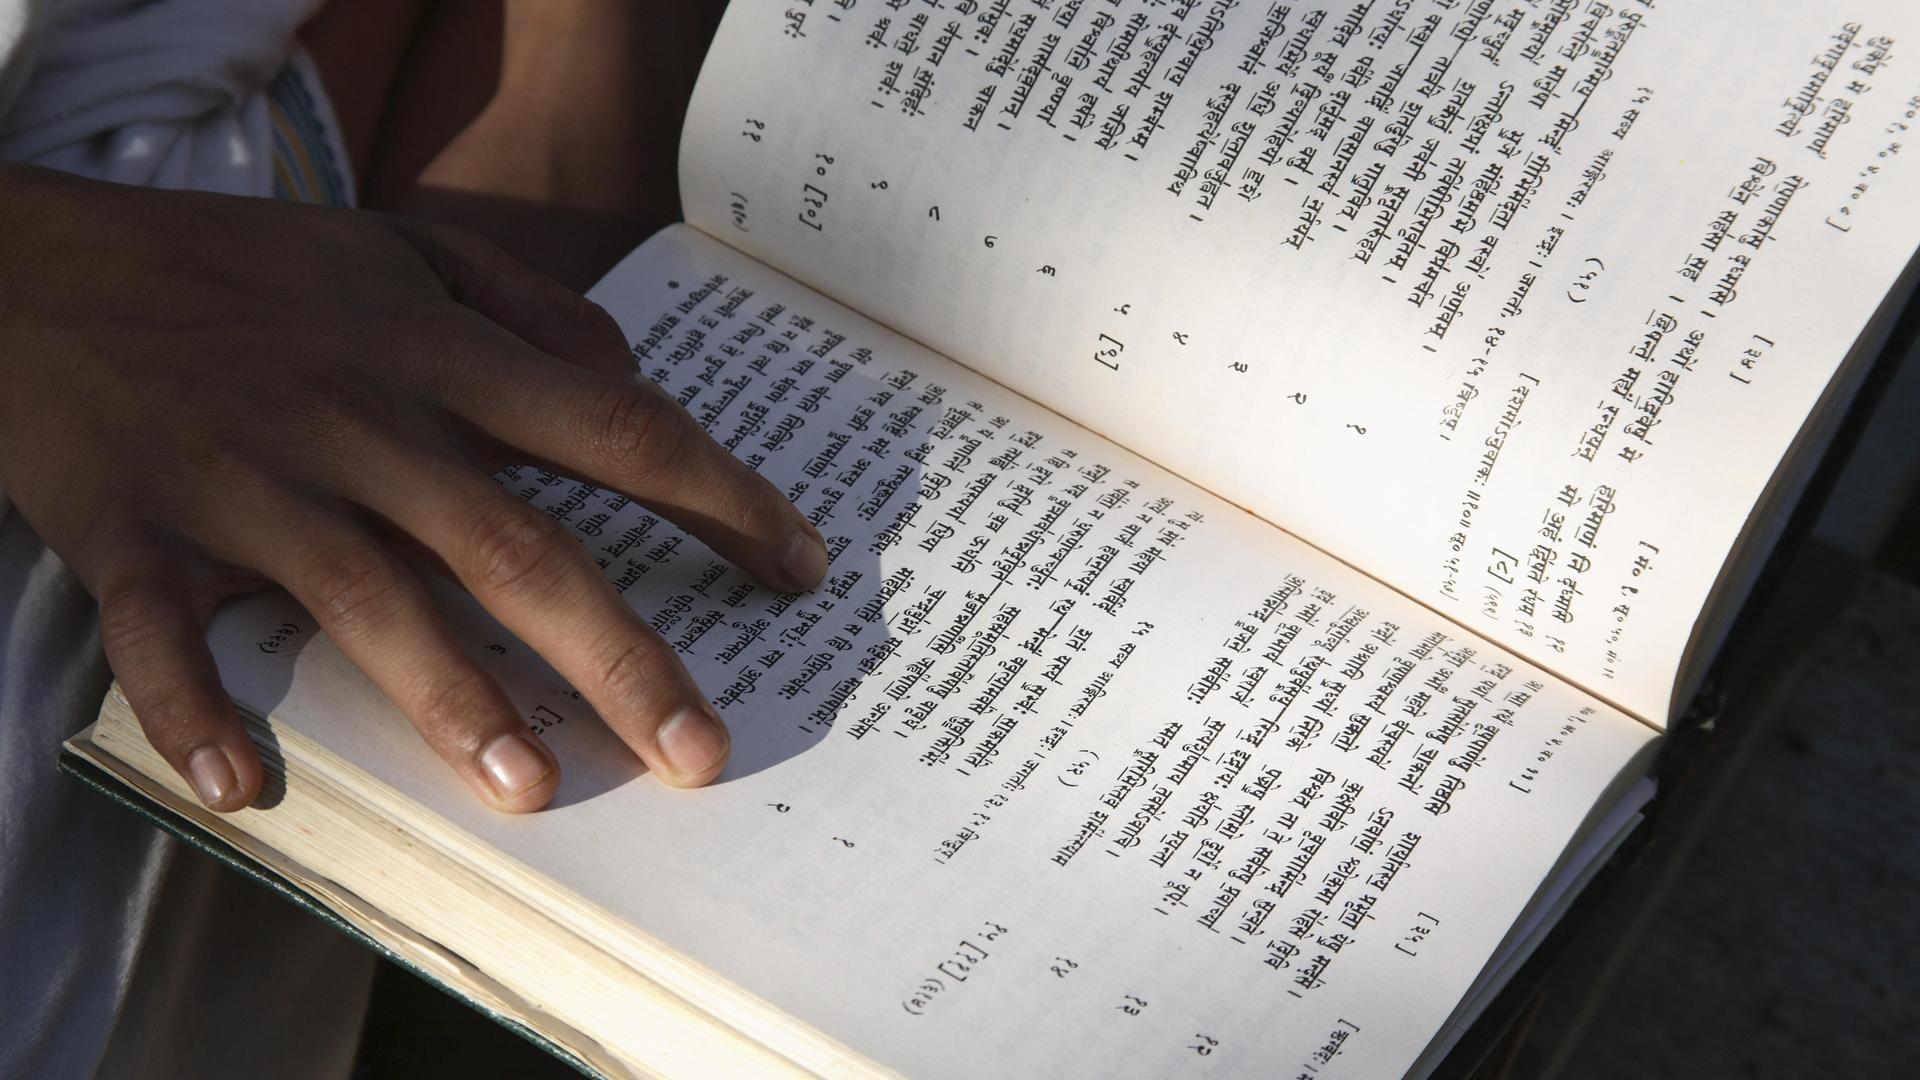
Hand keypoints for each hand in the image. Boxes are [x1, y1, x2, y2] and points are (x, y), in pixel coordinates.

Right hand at [0, 164, 826, 811]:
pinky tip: (252, 793)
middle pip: (518, 548)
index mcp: (436, 356)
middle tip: (704, 752)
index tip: (800, 572)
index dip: (722, 500)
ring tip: (537, 791)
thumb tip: (635, 380)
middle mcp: (362, 422)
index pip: (617, 432)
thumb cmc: (238, 268)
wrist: (30, 263)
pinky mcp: (132, 532)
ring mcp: (247, 481)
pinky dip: (198, 715)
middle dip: (622, 656)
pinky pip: (163, 637)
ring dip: (453, 703)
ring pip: (368, 602)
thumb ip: (528, 308)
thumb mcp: (400, 247)